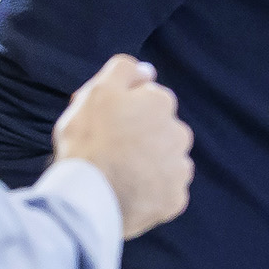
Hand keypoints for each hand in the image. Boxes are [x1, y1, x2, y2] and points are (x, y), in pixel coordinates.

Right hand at [50, 54, 193, 238]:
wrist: (89, 196)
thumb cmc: (89, 140)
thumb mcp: (97, 92)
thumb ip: (123, 71)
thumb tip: (148, 70)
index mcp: (161, 103)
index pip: (149, 100)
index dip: (126, 111)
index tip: (107, 124)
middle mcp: (179, 133)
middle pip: (161, 131)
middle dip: (142, 137)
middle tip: (112, 150)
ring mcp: (179, 168)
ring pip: (166, 161)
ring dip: (149, 165)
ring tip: (120, 173)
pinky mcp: (176, 199)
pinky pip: (165, 192)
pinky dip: (151, 192)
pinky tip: (129, 192)